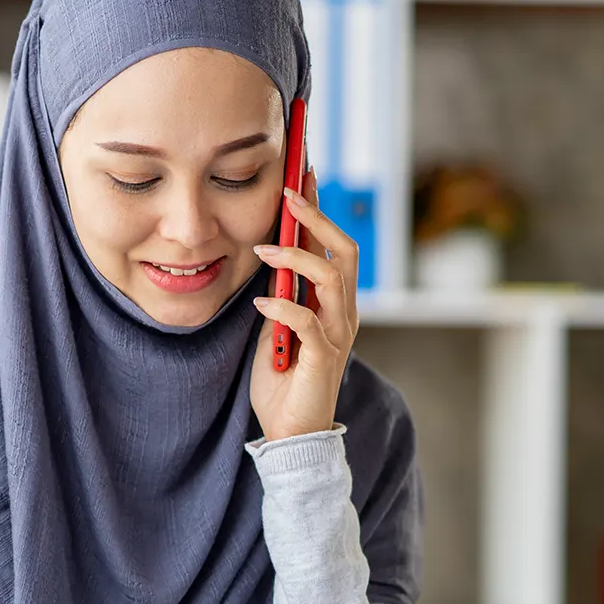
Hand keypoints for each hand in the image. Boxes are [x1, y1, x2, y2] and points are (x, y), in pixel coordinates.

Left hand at [248, 170, 360, 440]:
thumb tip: (267, 250)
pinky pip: (308, 323)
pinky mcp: (324, 359)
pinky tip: (260, 302)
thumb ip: (280, 291)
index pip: (333, 245)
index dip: (320, 209)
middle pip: (344, 252)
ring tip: (262, 247)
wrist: (291, 431)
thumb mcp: (277, 323)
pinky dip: (283, 307)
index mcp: (335, 302)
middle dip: (317, 218)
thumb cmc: (283, 377)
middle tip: (289, 193)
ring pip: (331, 279)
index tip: (304, 172)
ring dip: (295, 257)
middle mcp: (344, 313)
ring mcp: (338, 335)